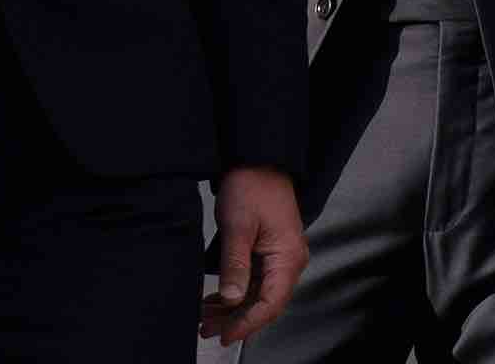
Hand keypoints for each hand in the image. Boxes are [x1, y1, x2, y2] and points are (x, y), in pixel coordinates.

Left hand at [199, 165, 307, 344]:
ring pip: (258, 295)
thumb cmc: (251, 185)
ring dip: (232, 309)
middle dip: (235, 320)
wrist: (257, 159)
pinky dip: (235, 293)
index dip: (247, 324)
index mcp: (288, 257)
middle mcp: (290, 261)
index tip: (225, 335)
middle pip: (264, 303)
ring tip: (205, 319)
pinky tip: (215, 300)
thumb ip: (234, 265)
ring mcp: (280, 258)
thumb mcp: (237, 226)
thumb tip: (230, 299)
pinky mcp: (269, 253)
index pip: (270, 304)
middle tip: (206, 329)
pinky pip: (255, 282)